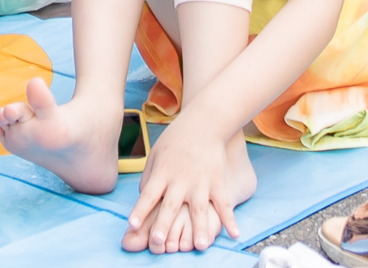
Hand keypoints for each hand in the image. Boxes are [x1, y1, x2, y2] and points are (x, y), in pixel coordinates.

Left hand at [124, 119, 244, 254]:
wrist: (203, 123)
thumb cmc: (176, 140)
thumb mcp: (155, 154)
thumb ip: (149, 178)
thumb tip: (143, 198)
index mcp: (162, 173)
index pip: (148, 195)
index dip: (140, 211)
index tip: (132, 226)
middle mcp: (180, 180)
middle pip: (170, 206)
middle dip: (163, 224)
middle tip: (158, 242)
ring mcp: (200, 182)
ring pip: (198, 209)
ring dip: (199, 228)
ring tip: (199, 245)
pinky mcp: (217, 182)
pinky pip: (223, 204)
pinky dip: (230, 220)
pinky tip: (235, 234)